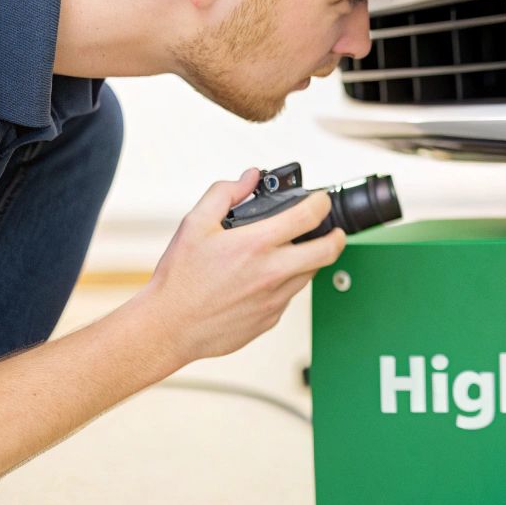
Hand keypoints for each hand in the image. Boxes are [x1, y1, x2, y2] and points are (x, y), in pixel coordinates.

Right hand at [123, 169, 347, 367]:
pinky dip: (285, 284)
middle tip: (333, 231)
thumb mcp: (194, 224)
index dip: (321, 203)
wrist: (169, 326)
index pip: (308, 217)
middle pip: (327, 251)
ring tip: (291, 253)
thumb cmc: (179, 279)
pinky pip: (289, 297)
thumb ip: (224, 193)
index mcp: (255, 245)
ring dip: (308, 261)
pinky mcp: (270, 319)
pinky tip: (264, 280)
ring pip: (309, 274)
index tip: (321, 201)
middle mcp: (271, 273)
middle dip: (336, 236)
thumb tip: (249, 178)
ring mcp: (274, 299)